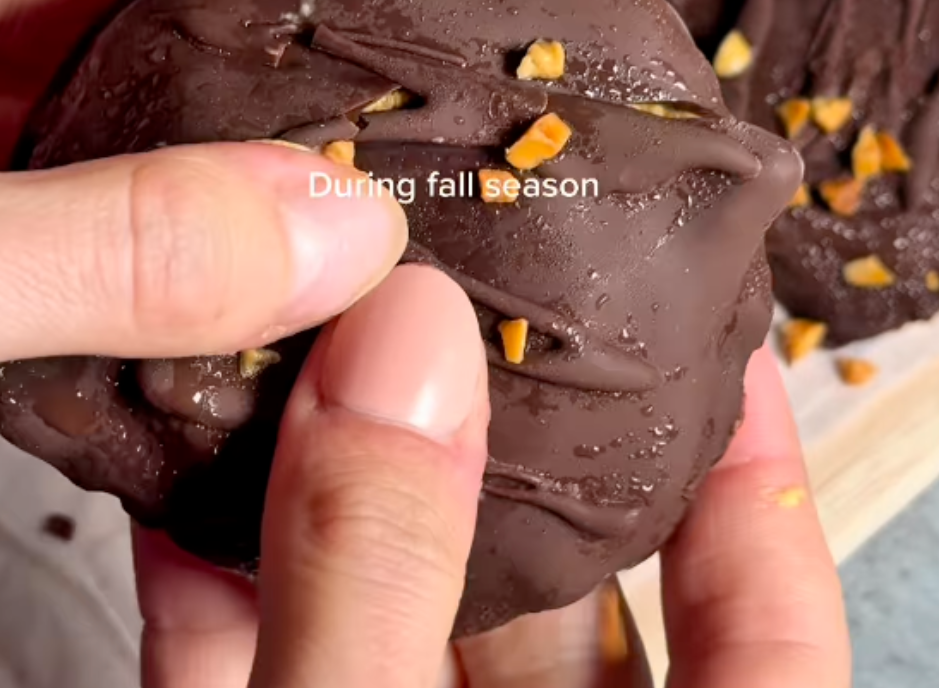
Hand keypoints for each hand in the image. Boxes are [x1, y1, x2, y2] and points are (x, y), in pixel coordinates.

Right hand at [135, 341, 849, 687]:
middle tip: (466, 288)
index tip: (722, 333)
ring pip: (382, 610)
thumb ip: (385, 587)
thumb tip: (407, 345)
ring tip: (317, 337)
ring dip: (333, 484)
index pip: (760, 625)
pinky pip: (244, 669)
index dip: (755, 472)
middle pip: (542, 586)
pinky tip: (178, 476)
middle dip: (488, 433)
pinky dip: (211, 581)